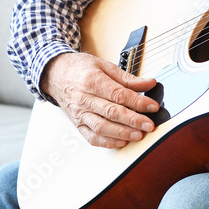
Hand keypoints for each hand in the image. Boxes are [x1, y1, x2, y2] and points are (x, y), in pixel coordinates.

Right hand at [40, 52, 159, 148]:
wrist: (55, 74)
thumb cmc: (80, 69)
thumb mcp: (104, 65)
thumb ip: (127, 78)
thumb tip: (149, 83)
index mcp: (92, 81)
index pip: (118, 95)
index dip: (137, 102)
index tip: (152, 106)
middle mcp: (84, 99)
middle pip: (111, 112)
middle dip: (133, 120)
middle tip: (149, 125)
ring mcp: (79, 113)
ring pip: (102, 127)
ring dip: (122, 133)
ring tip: (139, 135)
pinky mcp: (77, 124)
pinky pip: (92, 137)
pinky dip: (107, 142)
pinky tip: (122, 141)